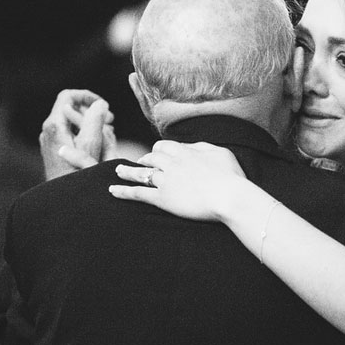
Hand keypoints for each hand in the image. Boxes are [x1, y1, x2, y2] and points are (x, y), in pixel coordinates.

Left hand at [40, 89, 117, 179]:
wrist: (62, 200)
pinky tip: (98, 145)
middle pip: (71, 108)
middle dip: (92, 112)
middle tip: (111, 121)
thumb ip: (95, 120)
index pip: (68, 96)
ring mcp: (50, 140)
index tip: (105, 107)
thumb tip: (100, 104)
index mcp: (55, 125)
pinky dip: (84, 133)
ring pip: (72, 122)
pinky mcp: (54, 149)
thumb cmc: (77, 174)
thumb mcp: (91, 145)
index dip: (88, 97)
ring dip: (90, 123)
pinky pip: (69, 133)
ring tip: (107, 134)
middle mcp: (48, 130)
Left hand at [108, 140, 249, 221]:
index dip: (159, 150)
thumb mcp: (221, 153)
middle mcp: (171, 163)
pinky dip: (123, 191)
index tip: (157, 153)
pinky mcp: (162, 198)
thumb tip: (191, 146)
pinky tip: (113, 190)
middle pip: (152, 157)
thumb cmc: (232, 177)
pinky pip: (138, 193)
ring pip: (141, 173)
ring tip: (118, 170)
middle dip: (145, 159)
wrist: (229, 196)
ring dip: (128, 171)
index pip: (165, 146)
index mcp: (185, 151)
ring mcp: (165, 180)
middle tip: (141, 163)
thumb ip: (203, 147)